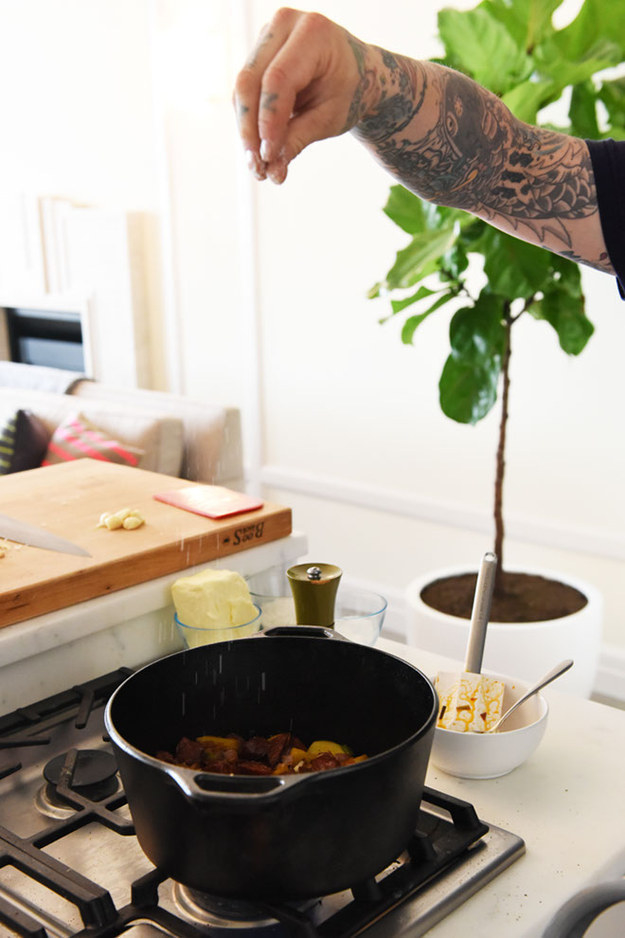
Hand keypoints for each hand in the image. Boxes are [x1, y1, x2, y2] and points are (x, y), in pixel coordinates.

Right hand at [233, 8, 365, 183]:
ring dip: (245, 130)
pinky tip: (257, 148)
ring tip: (257, 166)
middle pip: (250, 81)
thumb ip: (298, 140)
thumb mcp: (329, 118)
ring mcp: (267, 34)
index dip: (268, 120)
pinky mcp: (258, 51)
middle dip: (249, 129)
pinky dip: (248, 121)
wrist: (357, 73)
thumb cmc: (348, 91)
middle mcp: (285, 24)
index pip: (278, 79)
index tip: (268, 157)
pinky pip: (244, 91)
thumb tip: (273, 171)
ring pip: (242, 88)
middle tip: (256, 168)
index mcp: (314, 33)